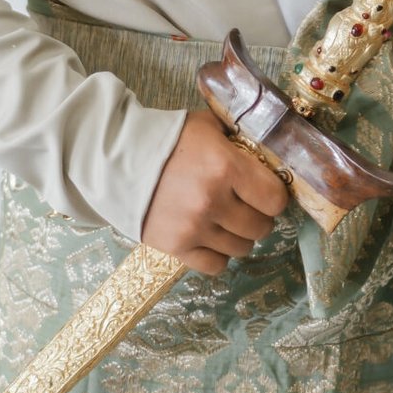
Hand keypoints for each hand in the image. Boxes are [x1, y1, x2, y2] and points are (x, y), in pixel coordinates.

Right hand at [142, 107, 292, 274]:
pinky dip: (219, 254)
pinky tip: (210, 237)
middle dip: (259, 216)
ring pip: (242, 248)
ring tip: (226, 220)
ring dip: (239, 235)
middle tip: (246, 205)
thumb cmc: (170, 139)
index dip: (274, 197)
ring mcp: (193, 228)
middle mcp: (212, 200)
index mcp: (225, 166)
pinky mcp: (175, 248)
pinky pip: (216, 265)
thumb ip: (241, 139)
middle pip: (261, 226)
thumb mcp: (210, 127)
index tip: (265, 192)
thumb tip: (273, 153)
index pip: (274, 199)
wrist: (118, 160)